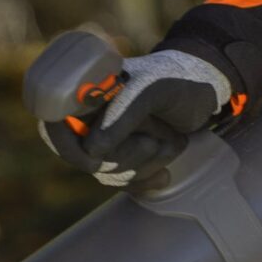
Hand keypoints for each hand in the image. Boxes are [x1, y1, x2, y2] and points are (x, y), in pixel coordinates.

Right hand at [42, 47, 235, 184]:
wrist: (208, 90)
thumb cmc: (178, 80)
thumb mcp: (153, 90)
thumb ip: (122, 113)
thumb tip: (91, 150)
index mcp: (88, 90)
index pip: (53, 123)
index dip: (67, 147)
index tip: (94, 160)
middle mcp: (93, 114)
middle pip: (84, 157)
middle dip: (122, 158)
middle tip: (153, 143)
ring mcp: (111, 136)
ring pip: (105, 172)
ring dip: (141, 166)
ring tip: (170, 143)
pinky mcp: (128, 155)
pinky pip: (122, 181)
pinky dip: (144, 180)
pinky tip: (164, 173)